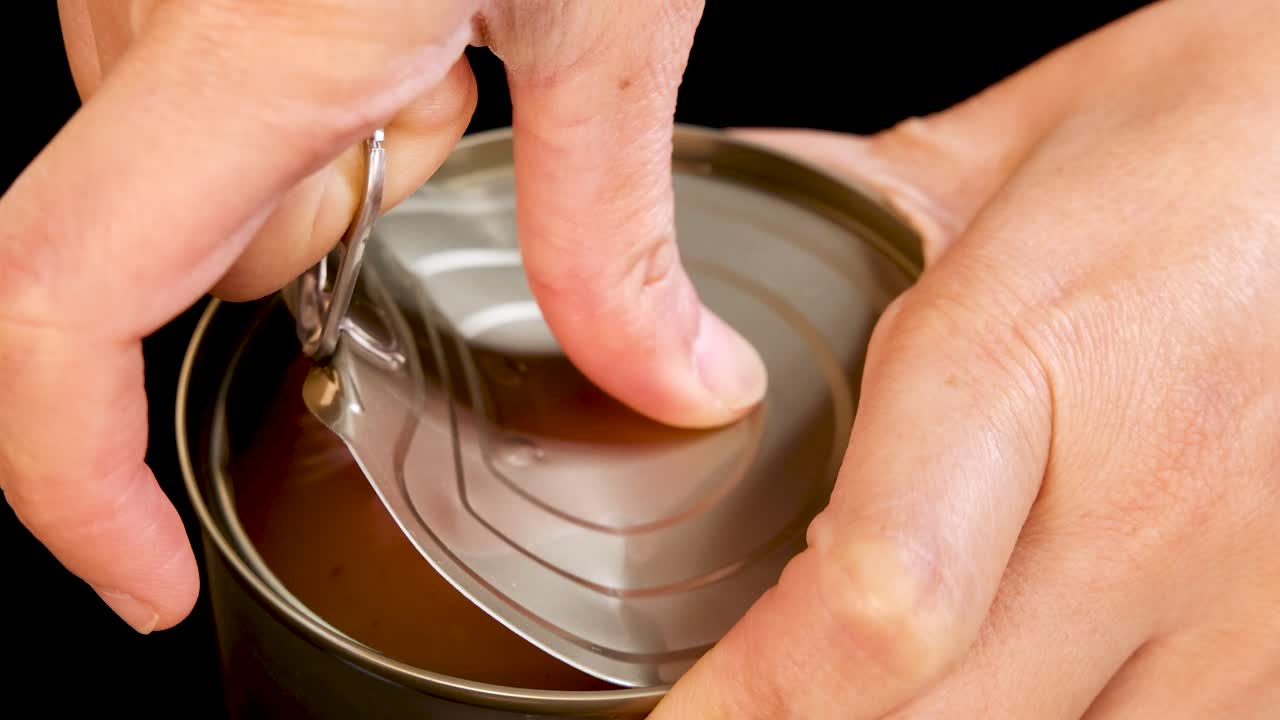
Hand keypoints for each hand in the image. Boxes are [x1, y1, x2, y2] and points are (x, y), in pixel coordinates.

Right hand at [1, 0, 763, 634]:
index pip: (61, 303)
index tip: (141, 579)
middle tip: (437, 133)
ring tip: (431, 53)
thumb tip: (676, 383)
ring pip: (195, 168)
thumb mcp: (610, 10)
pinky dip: (297, 99)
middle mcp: (153, 5)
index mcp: (248, 40)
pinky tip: (392, 21)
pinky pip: (198, 84)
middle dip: (311, 250)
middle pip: (171, 247)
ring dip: (315, 166)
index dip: (66, 477)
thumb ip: (614, 223)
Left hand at [651, 0, 1279, 716]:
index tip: (687, 719)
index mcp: (1031, 355)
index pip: (877, 602)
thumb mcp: (994, 151)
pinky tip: (1000, 670)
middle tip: (757, 701)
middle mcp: (1156, 508)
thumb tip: (699, 287)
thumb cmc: (1203, 132)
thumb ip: (831, 228)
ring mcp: (1246, 602)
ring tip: (870, 678)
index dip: (756, 699)